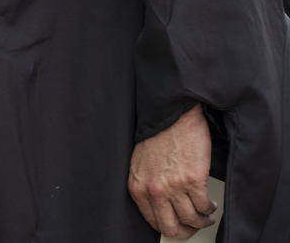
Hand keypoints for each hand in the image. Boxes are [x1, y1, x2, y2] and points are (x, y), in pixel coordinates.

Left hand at [128, 103, 216, 238]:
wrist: (171, 116)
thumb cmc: (156, 137)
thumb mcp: (140, 166)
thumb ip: (147, 188)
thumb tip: (161, 209)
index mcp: (138, 188)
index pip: (154, 222)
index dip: (171, 229)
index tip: (180, 227)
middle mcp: (154, 190)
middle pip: (172, 228)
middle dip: (187, 231)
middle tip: (195, 226)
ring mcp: (174, 185)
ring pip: (192, 218)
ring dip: (203, 219)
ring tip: (206, 213)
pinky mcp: (193, 178)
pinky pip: (204, 205)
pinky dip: (209, 207)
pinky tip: (209, 202)